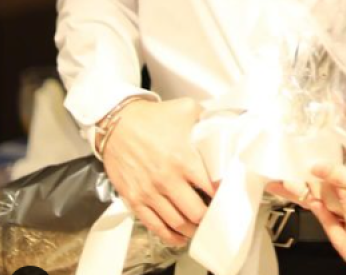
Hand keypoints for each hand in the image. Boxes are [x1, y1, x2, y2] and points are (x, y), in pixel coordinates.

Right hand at [102, 97, 213, 247]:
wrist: (118, 123)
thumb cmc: (154, 117)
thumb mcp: (186, 109)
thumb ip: (208, 119)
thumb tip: (226, 126)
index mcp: (183, 158)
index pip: (211, 187)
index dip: (222, 195)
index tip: (227, 196)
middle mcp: (167, 179)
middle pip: (196, 212)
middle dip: (209, 216)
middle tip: (216, 214)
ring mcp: (150, 192)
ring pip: (177, 223)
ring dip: (192, 228)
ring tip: (201, 226)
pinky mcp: (135, 200)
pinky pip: (154, 225)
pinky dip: (170, 236)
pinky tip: (180, 236)